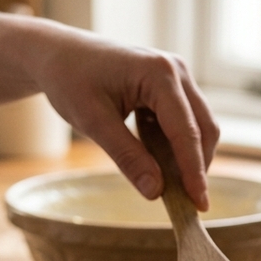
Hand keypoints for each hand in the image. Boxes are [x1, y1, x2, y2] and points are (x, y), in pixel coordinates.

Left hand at [0, 13, 219, 209]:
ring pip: (199, 125)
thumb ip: (127, 156)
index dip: (194, 171)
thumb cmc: (70, 80)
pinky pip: (185, 120)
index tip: (199, 204)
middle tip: (188, 205)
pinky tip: (160, 164)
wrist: (57, 54)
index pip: (186, 131)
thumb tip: (156, 192)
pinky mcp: (171, 85)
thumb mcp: (93, 122)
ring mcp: (176, 76)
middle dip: (198, 167)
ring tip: (172, 188)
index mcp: (159, 74)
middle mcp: (176, 71)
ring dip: (189, 157)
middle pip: (203, 128)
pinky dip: (177, 146)